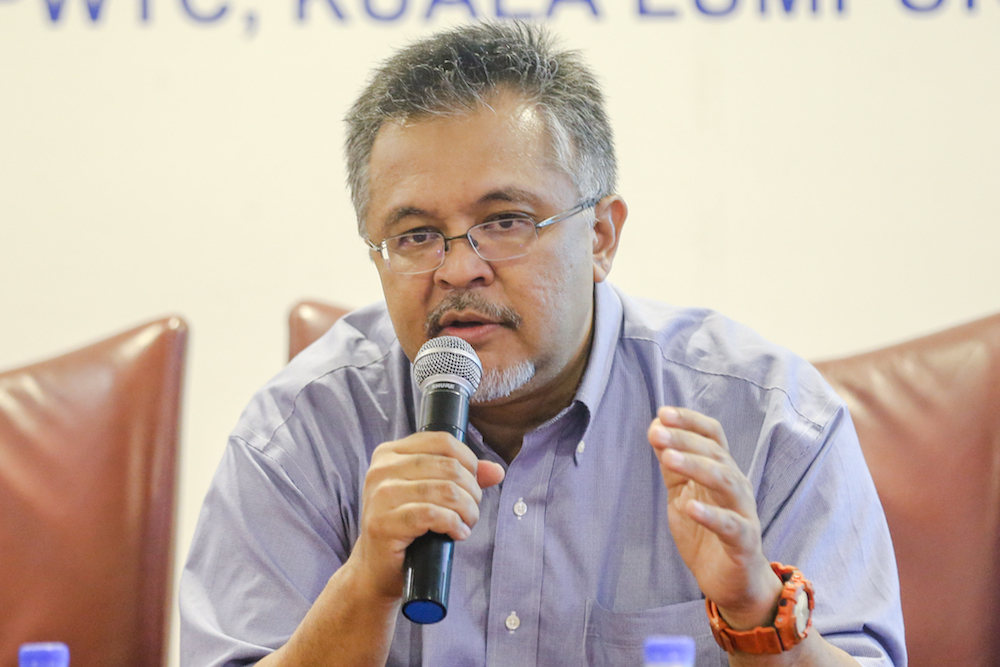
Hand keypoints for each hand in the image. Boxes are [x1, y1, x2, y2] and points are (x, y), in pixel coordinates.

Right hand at [348, 432, 504, 602]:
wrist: (377, 568)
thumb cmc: (407, 528)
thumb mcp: (432, 494)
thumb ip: (462, 477)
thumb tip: (497, 471)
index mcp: (390, 453)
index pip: (442, 441)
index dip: (468, 460)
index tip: (474, 482)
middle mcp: (381, 469)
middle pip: (448, 466)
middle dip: (471, 489)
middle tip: (472, 509)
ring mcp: (379, 496)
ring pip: (445, 490)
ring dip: (467, 509)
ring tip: (467, 522)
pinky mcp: (382, 523)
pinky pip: (432, 515)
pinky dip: (453, 524)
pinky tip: (457, 533)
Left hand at [648, 407, 780, 629]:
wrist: (732, 581)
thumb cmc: (706, 532)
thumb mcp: (682, 494)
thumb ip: (672, 465)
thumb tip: (655, 429)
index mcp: (722, 471)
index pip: (713, 435)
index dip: (690, 421)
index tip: (663, 413)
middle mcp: (736, 486)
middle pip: (716, 453)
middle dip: (685, 440)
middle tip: (656, 432)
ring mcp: (743, 512)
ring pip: (725, 481)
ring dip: (696, 467)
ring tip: (669, 458)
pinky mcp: (744, 542)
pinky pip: (730, 525)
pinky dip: (710, 515)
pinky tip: (688, 506)